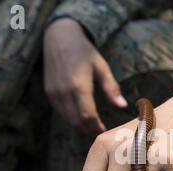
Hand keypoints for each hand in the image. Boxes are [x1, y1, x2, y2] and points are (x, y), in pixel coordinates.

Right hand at [44, 18, 127, 133]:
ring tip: (93, 126)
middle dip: (89, 129)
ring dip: (80, 126)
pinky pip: (61, 112)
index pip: (88, 115)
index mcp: (79, 85)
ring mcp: (54, 93)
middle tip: (100, 130)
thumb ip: (111, 88)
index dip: (97, 126)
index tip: (105, 130)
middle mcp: (64, 92)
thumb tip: (123, 105)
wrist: (59, 37)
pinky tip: (81, 117)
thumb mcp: (102, 66)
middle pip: (77, 121)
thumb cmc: (84, 51)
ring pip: (68, 119)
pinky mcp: (49, 93)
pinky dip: (71, 119)